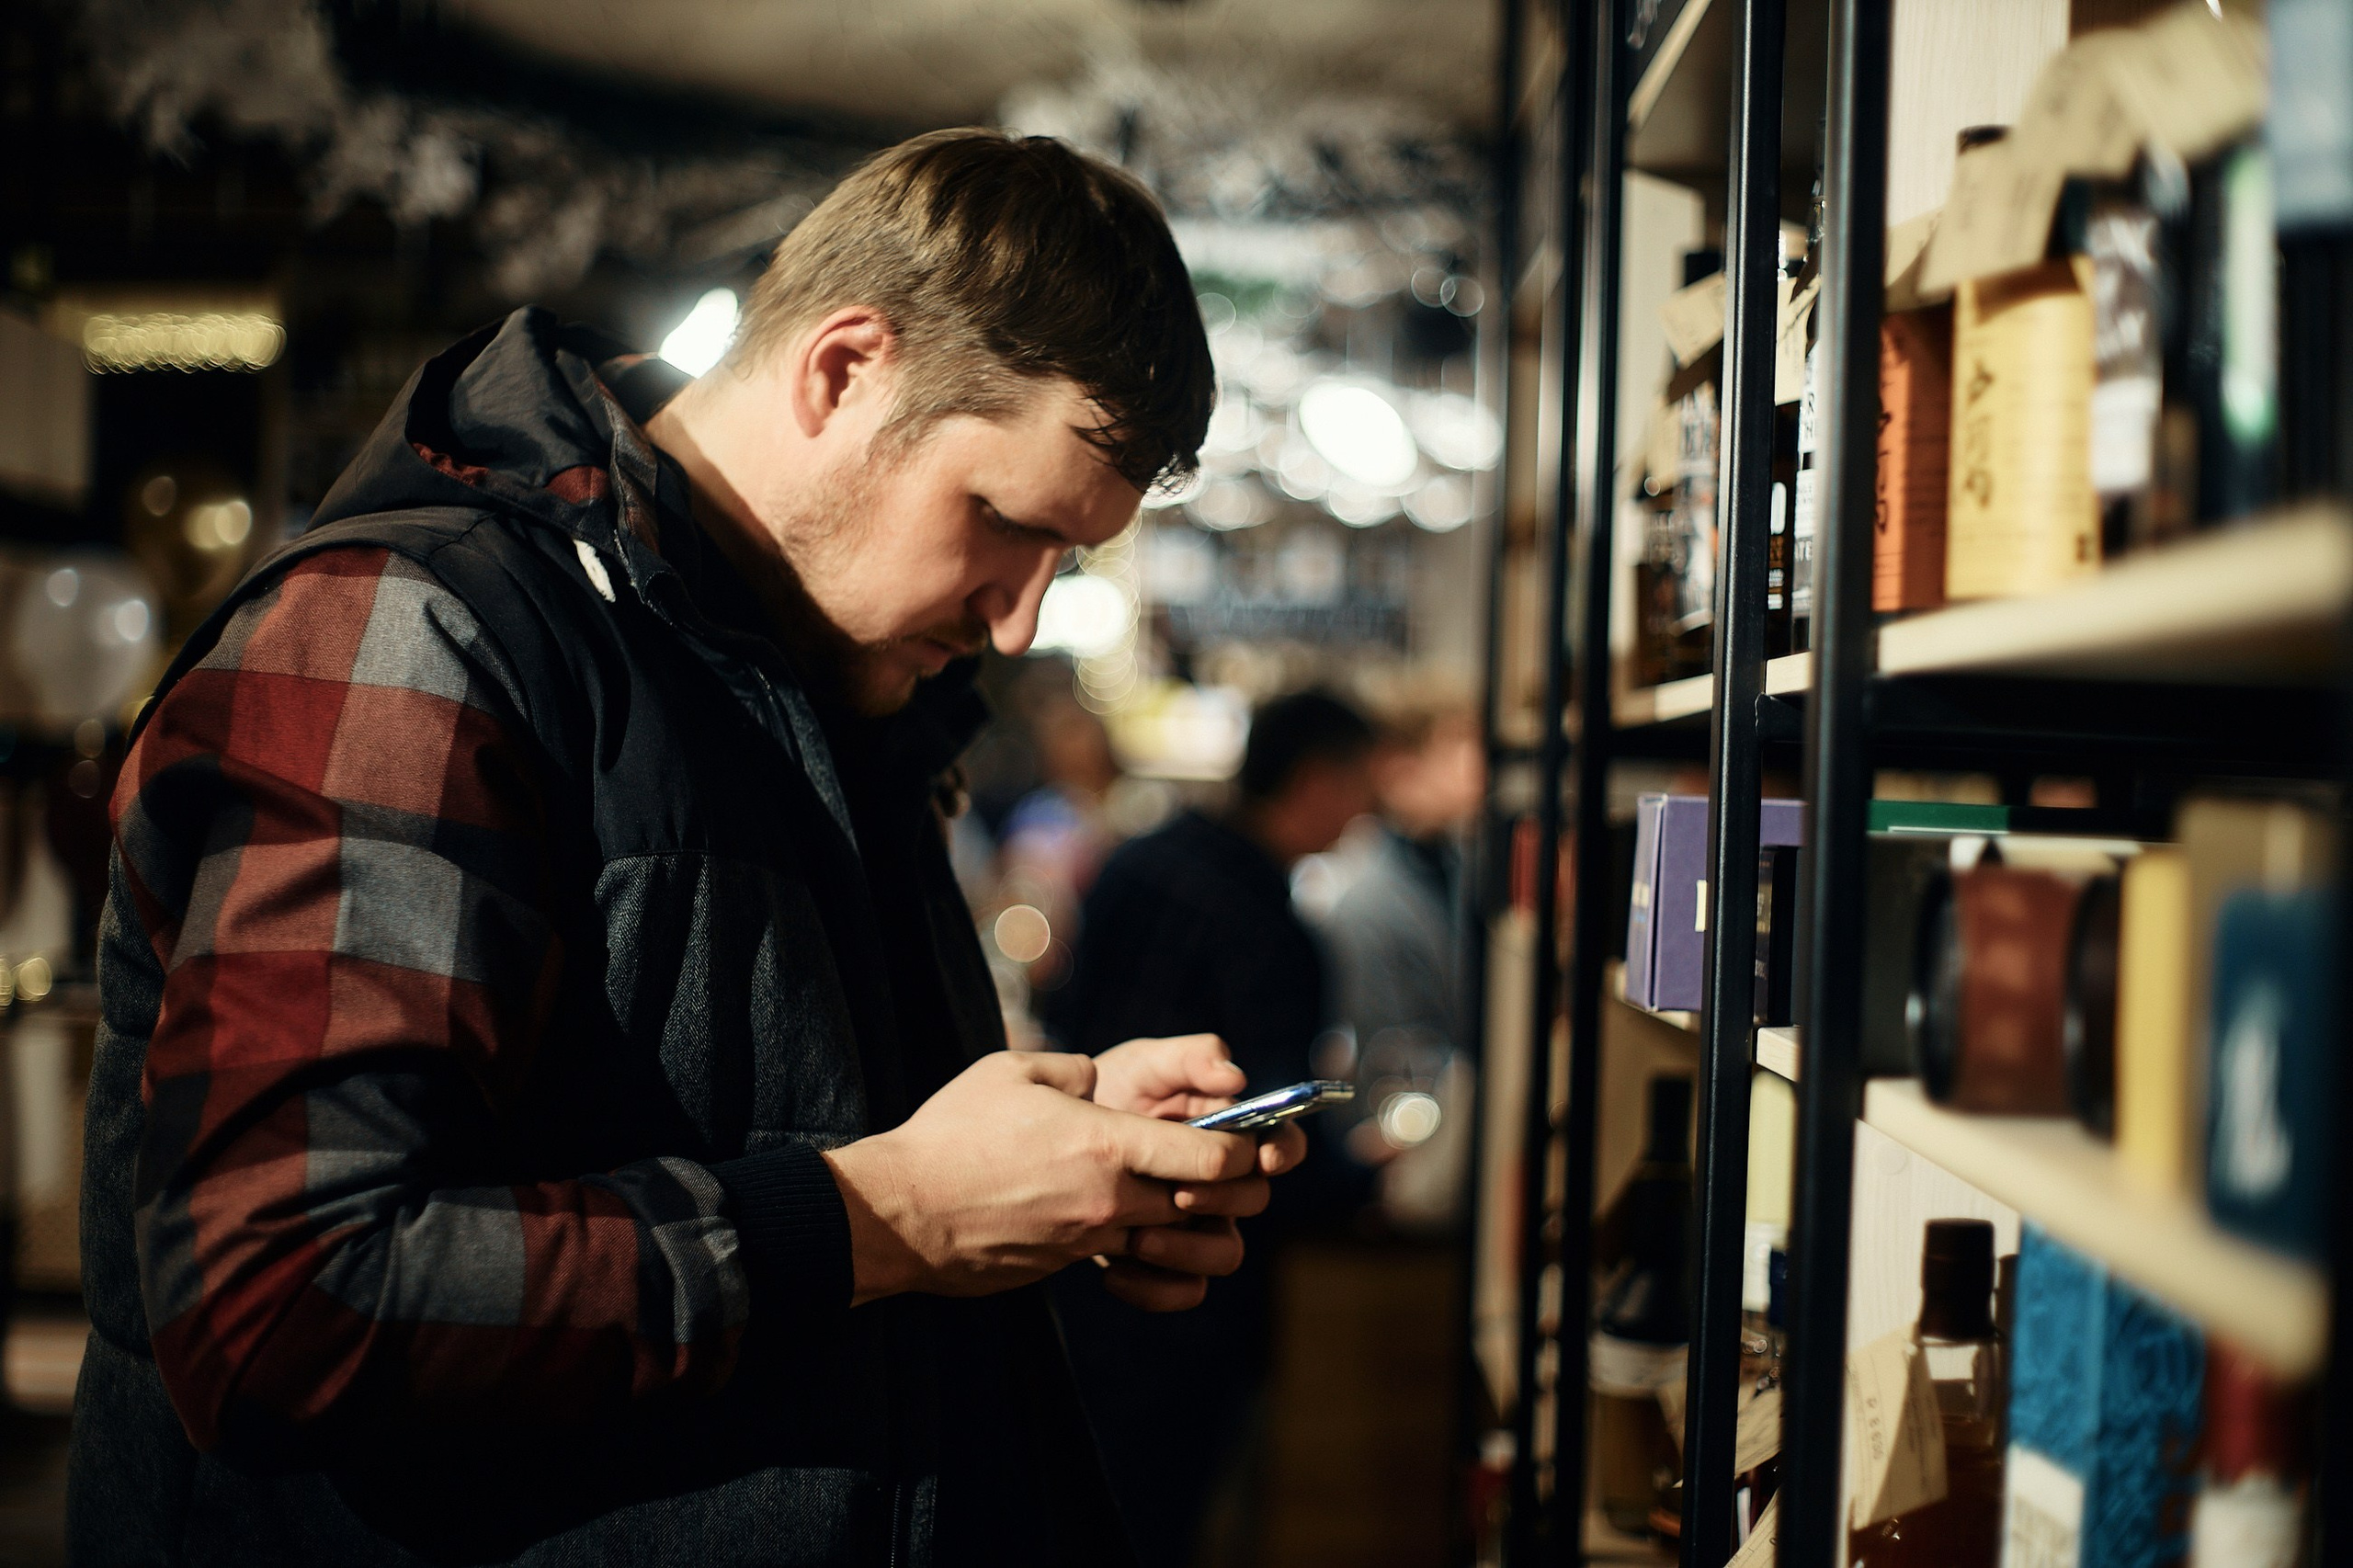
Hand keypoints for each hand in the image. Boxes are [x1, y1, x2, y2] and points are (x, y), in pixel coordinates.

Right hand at [820, 1051, 1258, 1305]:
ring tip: (1175, 1194)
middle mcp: (1111, 1201)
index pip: (1215, 1158)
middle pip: (1207, 1206)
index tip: (1239, 1135)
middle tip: (1224, 1166)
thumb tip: (1096, 1083)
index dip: (1243, 1148)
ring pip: (1171, 1242)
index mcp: (1109, 1146)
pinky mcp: (1062, 1266)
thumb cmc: (952, 1134)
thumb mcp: (1015, 1071)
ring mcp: (1087, 1241)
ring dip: (1184, 1222)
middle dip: (1229, 1189)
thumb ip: (1072, 1071)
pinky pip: (1123, 1261)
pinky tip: (1121, 1221)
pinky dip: (1137, 1245)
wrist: (899, 1213)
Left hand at [1089, 1033, 1311, 1311]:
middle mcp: (1223, 1185)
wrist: (1055, 1140)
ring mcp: (1196, 1227)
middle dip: (1221, 1198)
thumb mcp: (1146, 1064)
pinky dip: (1152, 1288)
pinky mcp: (1164, 1262)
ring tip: (1138, 1237)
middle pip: (1253, 1201)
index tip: (1262, 1155)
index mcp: (1231, 1134)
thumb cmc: (1115, 1091)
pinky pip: (1182, 1291)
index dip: (1282, 1151)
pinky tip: (1112, 1270)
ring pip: (1225, 1255)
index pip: (1282, 1145)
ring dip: (1188, 1250)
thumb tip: (1235, 1077)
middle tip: (1177, 1193)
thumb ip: (1192, 1058)